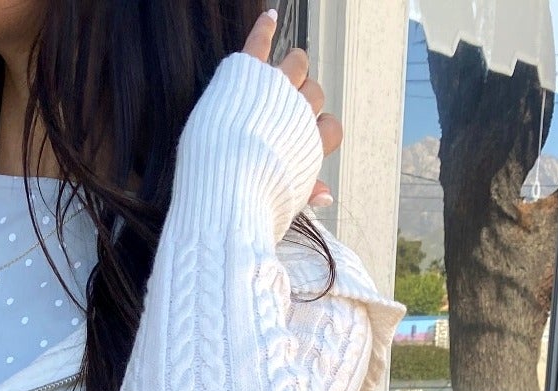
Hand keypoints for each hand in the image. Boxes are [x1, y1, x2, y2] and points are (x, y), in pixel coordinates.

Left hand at [243, 10, 341, 207]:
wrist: (225, 187)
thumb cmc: (253, 205)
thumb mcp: (285, 202)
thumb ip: (305, 193)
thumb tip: (327, 196)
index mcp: (309, 144)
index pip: (332, 128)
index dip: (320, 134)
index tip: (303, 143)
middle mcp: (298, 112)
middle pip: (315, 93)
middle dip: (303, 101)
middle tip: (280, 115)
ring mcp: (275, 89)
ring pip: (298, 62)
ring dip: (292, 68)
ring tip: (275, 79)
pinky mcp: (248, 74)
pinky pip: (259, 43)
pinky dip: (265, 28)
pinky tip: (269, 17)